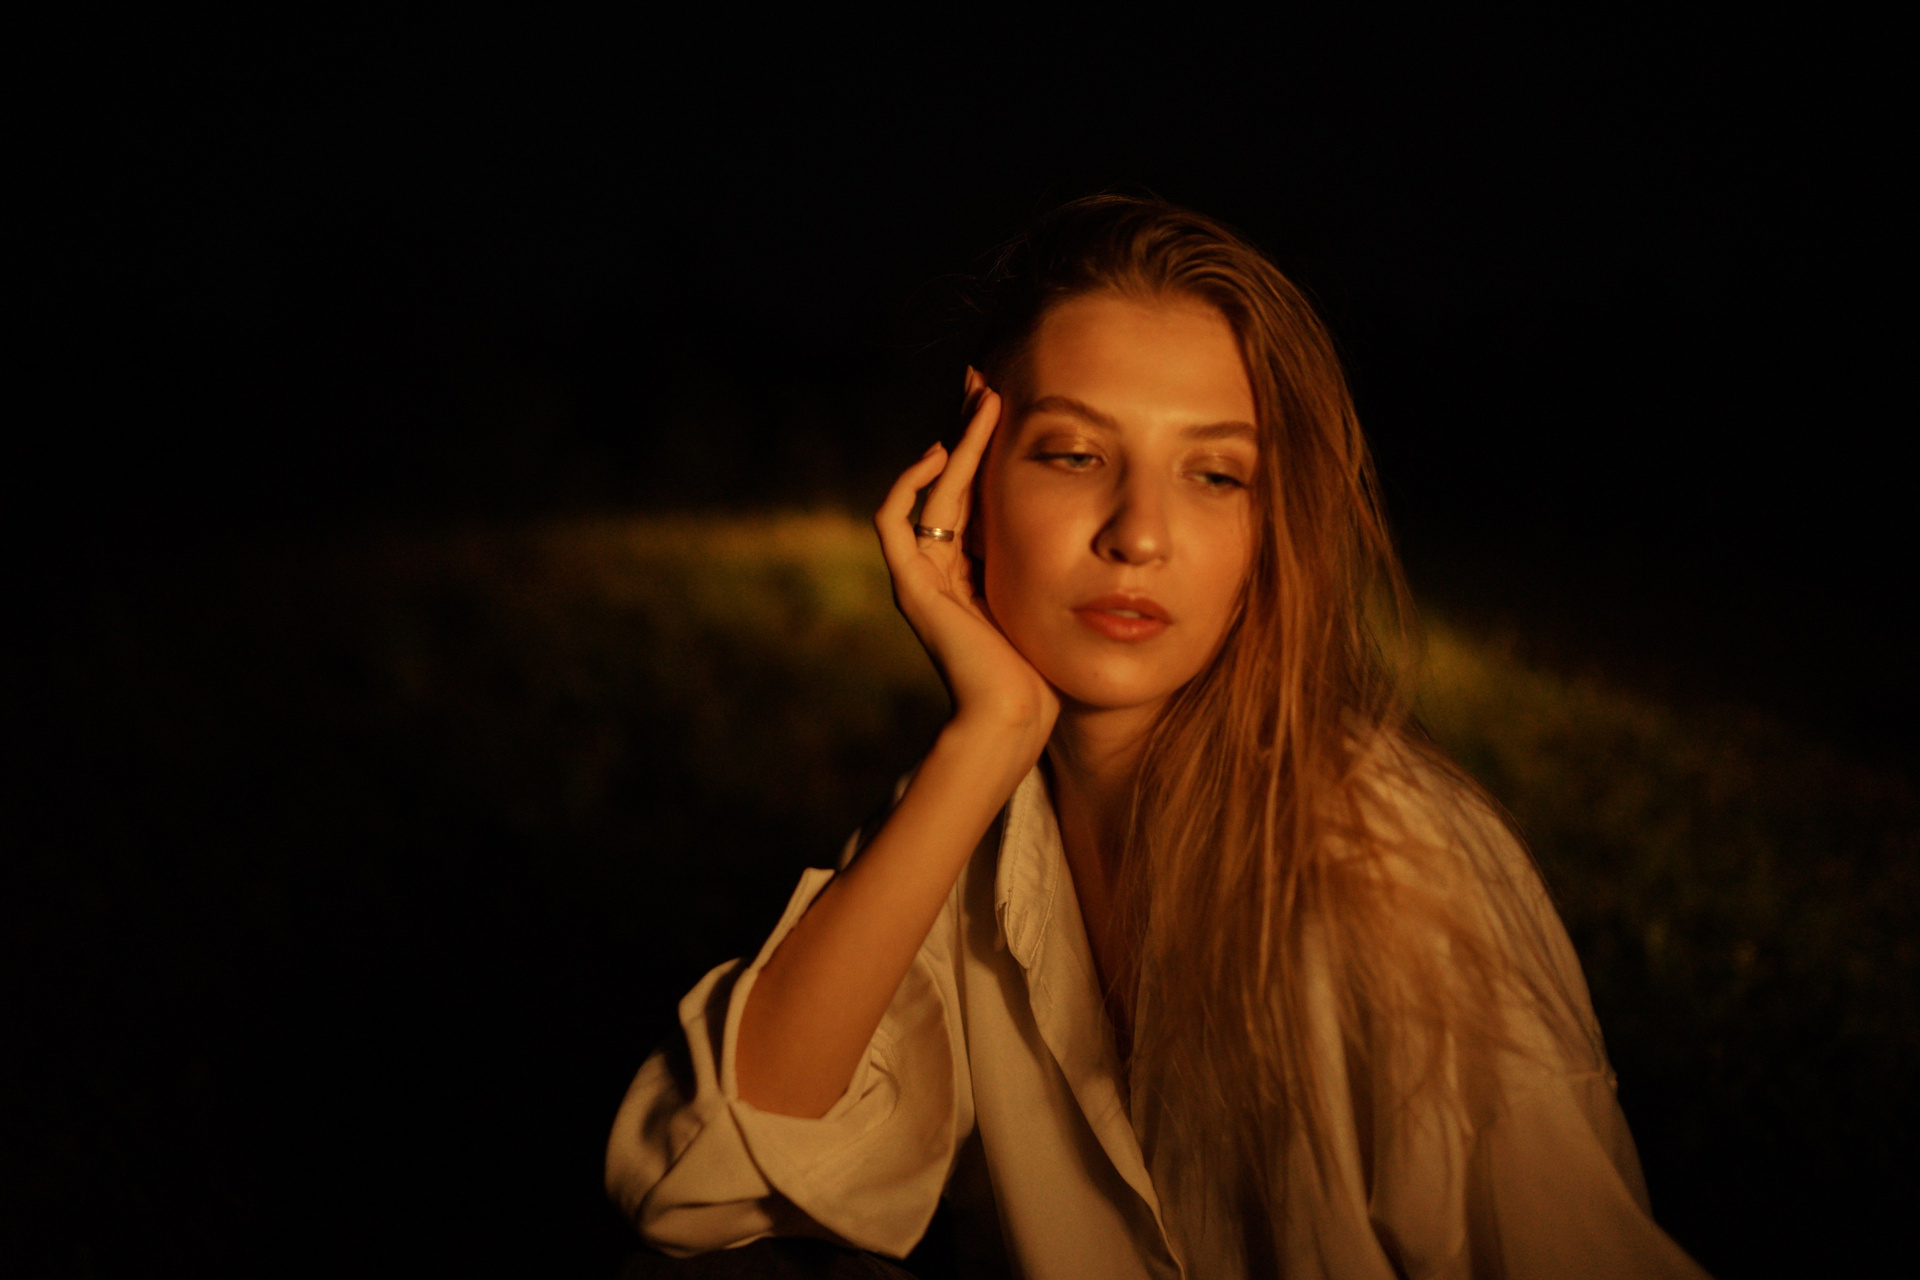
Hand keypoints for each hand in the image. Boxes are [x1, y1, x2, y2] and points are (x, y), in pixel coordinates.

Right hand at [875, 369, 1059, 740]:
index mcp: (975, 572)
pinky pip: (893, 523)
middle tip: (986, 381)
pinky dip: (909, 485)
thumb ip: (1062, 565)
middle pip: (950, 483)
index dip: (989, 450)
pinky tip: (940, 454)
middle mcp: (943, 570)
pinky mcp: (910, 588)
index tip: (1012, 404)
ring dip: (955, 444)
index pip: (977, 494)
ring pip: (929, 493)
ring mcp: (922, 578)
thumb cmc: (1045, 673)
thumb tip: (1112, 529)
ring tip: (981, 401)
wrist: (1013, 718)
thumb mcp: (1059, 601)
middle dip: (969, 432)